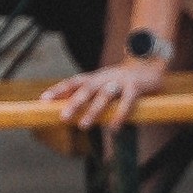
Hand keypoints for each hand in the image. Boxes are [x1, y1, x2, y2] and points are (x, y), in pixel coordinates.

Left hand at [41, 52, 171, 129]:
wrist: (149, 64)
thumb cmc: (122, 80)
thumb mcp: (103, 84)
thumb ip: (90, 95)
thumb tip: (68, 109)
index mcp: (95, 77)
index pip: (73, 82)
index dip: (58, 90)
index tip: (43, 100)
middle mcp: (104, 78)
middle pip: (86, 90)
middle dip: (73, 103)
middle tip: (63, 117)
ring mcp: (120, 82)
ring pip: (104, 96)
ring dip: (93, 111)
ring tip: (83, 125)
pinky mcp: (135, 87)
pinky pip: (127, 102)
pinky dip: (120, 115)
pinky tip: (114, 128)